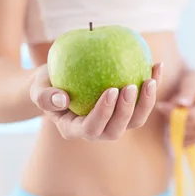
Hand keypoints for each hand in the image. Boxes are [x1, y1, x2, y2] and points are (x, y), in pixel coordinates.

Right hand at [30, 62, 163, 140]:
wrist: (57, 81)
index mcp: (75, 129)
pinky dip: (151, 85)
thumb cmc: (45, 84)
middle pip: (117, 129)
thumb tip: (62, 100)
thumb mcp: (37, 88)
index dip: (104, 113)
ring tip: (151, 78)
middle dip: (127, 110)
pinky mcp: (125, 109)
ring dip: (146, 102)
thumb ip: (44, 96)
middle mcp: (98, 130)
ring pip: (135, 120)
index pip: (92, 128)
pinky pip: (142, 101)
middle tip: (130, 85)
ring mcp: (114, 121)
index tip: (111, 90)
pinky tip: (157, 65)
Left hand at [156, 68, 194, 145]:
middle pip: (188, 128)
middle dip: (172, 118)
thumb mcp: (192, 80)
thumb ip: (188, 91)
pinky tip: (172, 123)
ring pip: (186, 136)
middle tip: (163, 107)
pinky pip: (186, 142)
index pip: (192, 116)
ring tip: (169, 113)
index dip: (174, 113)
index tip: (160, 105)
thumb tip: (182, 104)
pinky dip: (177, 134)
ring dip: (174, 126)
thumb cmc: (194, 80)